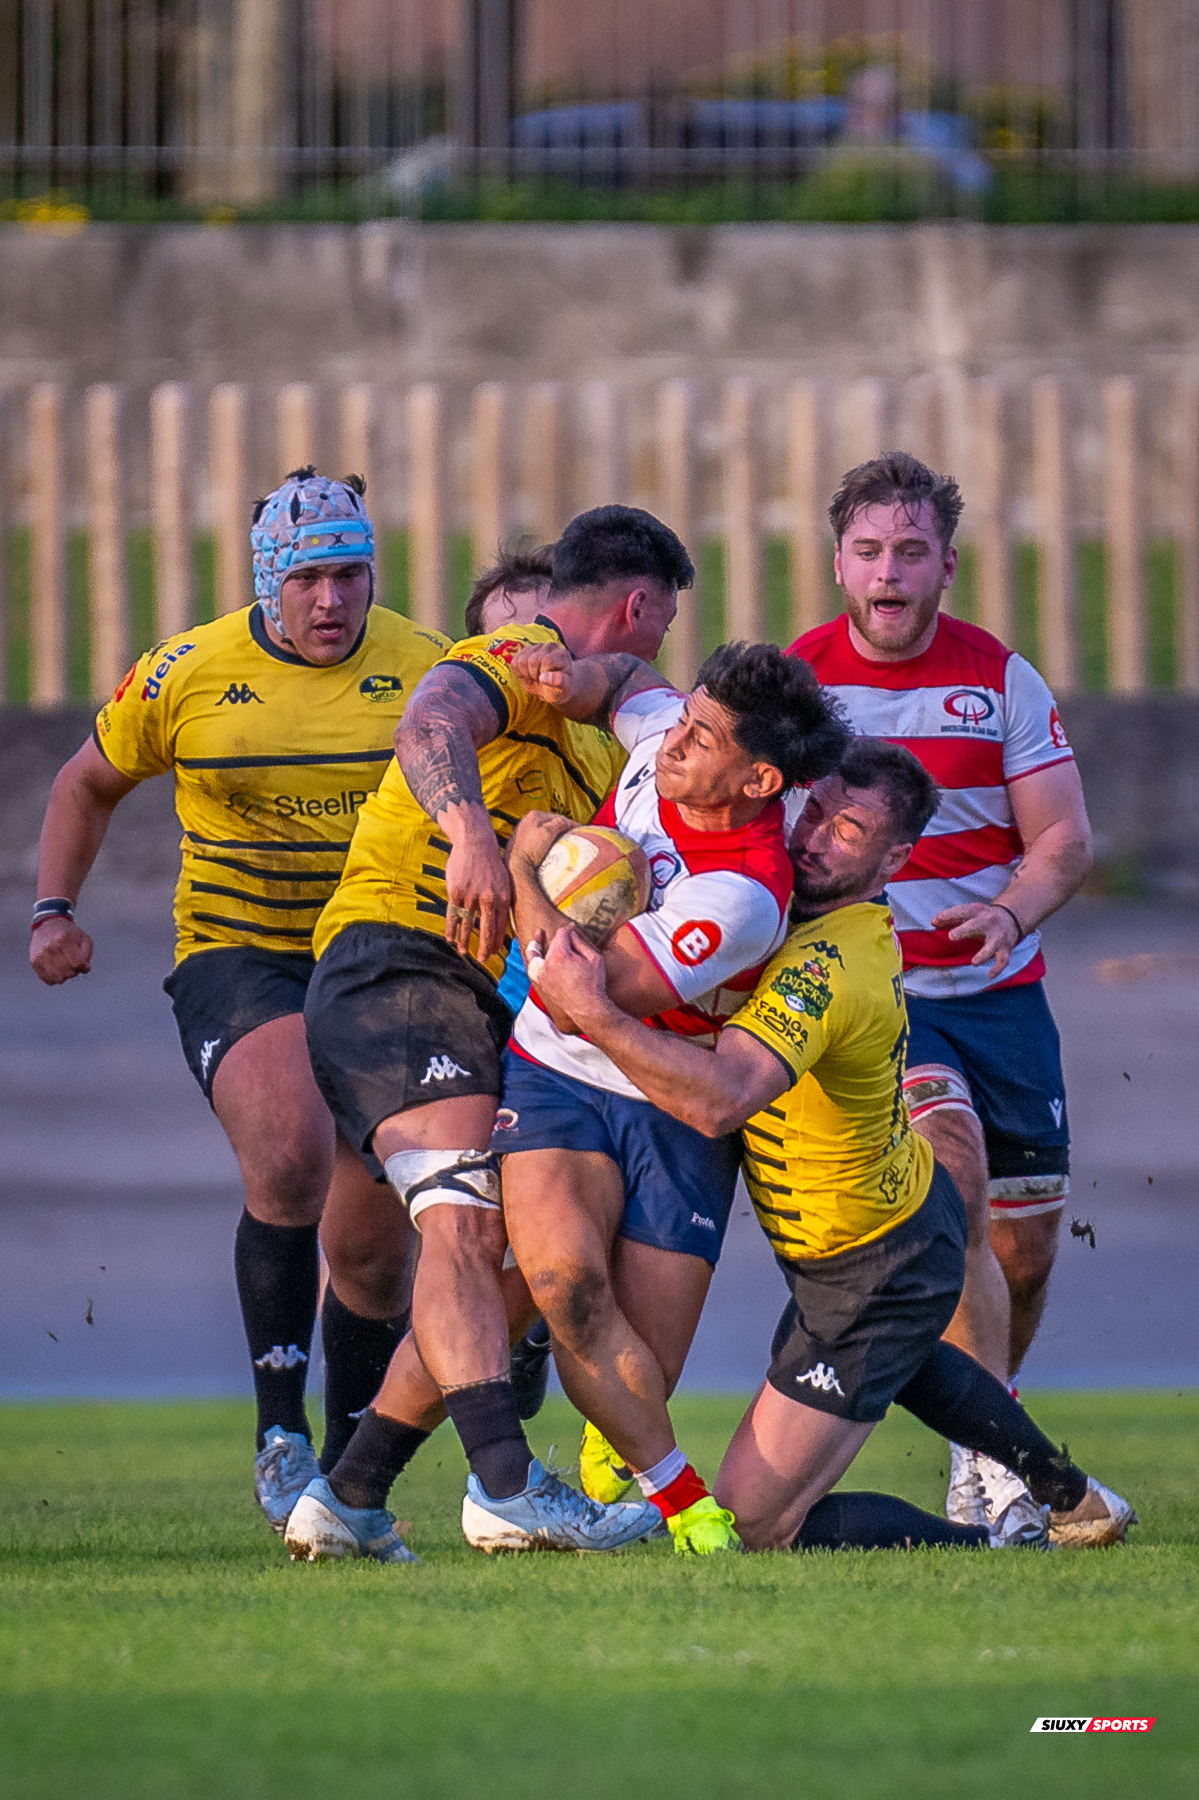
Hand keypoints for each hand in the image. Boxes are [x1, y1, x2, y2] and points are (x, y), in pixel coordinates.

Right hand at [30, 916, 92, 984]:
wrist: (48, 925)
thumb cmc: (69, 934)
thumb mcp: (84, 938)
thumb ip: (87, 954)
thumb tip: (85, 969)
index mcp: (63, 939)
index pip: (76, 964)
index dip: (82, 966)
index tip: (81, 962)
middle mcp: (49, 947)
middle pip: (68, 972)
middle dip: (74, 971)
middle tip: (72, 963)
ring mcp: (40, 955)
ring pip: (58, 978)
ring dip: (65, 976)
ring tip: (64, 966)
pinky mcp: (34, 962)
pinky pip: (48, 980)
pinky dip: (55, 978)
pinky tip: (57, 970)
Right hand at [443, 813, 511, 961]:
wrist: (475, 843)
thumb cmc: (490, 863)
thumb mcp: (504, 881)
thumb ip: (503, 901)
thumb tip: (502, 923)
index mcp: (503, 897)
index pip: (500, 926)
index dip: (496, 941)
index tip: (493, 952)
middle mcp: (488, 899)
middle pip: (486, 930)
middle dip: (484, 948)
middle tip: (481, 959)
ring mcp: (471, 896)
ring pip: (468, 925)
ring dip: (464, 941)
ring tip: (463, 952)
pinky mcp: (456, 892)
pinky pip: (453, 914)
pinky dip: (451, 928)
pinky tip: (449, 938)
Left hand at [508, 810, 573, 872]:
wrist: (516, 866)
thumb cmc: (530, 850)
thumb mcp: (548, 833)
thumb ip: (559, 823)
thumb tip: (566, 822)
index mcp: (534, 815)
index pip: (557, 817)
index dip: (570, 823)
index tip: (578, 829)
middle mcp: (527, 820)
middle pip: (551, 822)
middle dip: (562, 828)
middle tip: (572, 835)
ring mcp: (524, 830)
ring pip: (545, 829)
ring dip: (554, 834)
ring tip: (563, 841)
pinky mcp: (522, 840)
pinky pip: (539, 837)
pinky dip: (547, 840)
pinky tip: (550, 846)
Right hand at [510, 643, 577, 706]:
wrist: (553, 687)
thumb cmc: (561, 688)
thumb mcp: (565, 688)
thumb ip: (558, 681)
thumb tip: (543, 677)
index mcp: (562, 654)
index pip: (547, 661)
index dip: (544, 674)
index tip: (549, 681)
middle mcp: (550, 646)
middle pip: (533, 660)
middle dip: (535, 675)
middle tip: (541, 680)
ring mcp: (537, 647)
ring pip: (522, 660)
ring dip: (526, 674)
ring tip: (535, 677)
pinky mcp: (525, 651)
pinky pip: (514, 662)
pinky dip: (518, 672)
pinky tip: (528, 675)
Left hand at [530, 925, 614, 1031]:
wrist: (587, 1008)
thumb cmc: (593, 983)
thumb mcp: (594, 958)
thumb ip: (581, 942)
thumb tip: (572, 933)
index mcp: (560, 955)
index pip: (561, 934)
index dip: (568, 929)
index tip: (573, 928)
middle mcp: (547, 964)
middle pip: (551, 944)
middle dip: (559, 938)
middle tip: (568, 935)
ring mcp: (542, 975)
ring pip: (536, 955)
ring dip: (536, 945)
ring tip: (539, 936)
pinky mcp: (541, 984)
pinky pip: (533, 969)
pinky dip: (534, 961)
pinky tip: (536, 957)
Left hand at [932, 901, 1022, 976]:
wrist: (1011, 918)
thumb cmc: (981, 918)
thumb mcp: (968, 914)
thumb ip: (950, 918)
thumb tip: (933, 922)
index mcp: (977, 911)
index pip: (962, 911)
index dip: (949, 914)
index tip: (936, 920)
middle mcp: (989, 922)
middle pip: (976, 925)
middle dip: (964, 930)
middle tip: (951, 936)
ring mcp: (998, 936)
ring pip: (992, 945)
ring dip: (984, 954)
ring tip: (974, 963)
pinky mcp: (1005, 948)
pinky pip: (1003, 959)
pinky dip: (998, 968)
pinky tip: (989, 975)